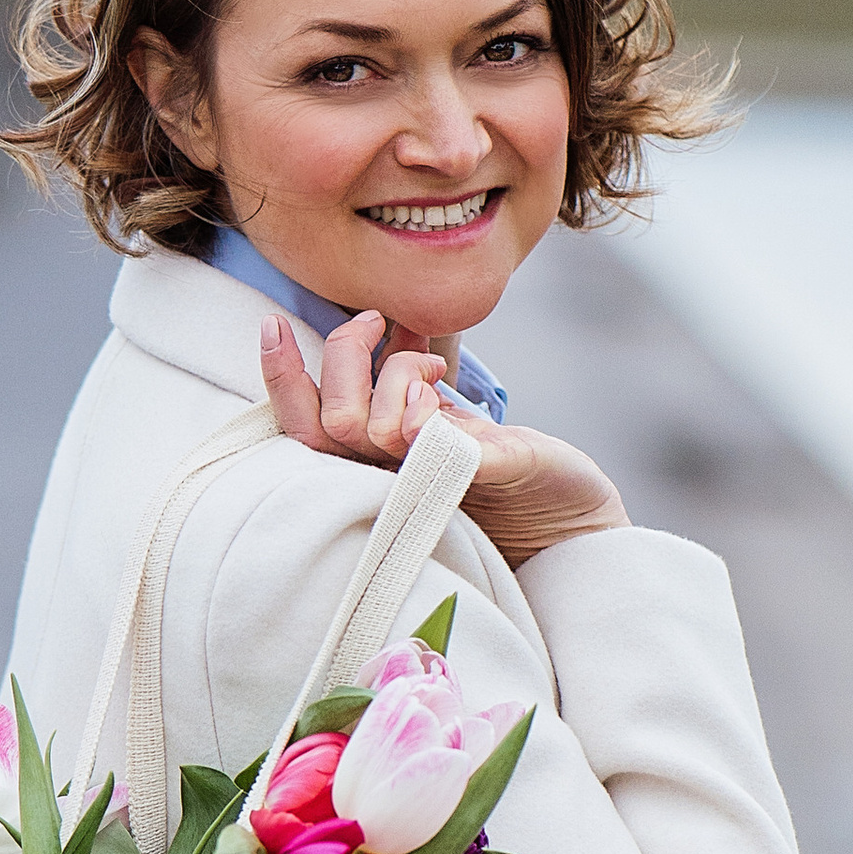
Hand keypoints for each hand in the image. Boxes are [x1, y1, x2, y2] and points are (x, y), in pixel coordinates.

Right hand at [257, 310, 628, 569]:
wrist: (578, 529)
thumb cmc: (518, 478)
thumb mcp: (460, 423)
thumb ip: (418, 386)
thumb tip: (388, 325)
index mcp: (379, 465)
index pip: (305, 428)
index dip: (280, 379)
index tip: (274, 325)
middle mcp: (393, 480)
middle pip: (329, 423)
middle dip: (348, 356)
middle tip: (381, 325)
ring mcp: (430, 483)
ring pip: (369, 426)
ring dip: (397, 373)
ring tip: (434, 365)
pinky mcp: (477, 477)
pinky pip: (431, 442)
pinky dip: (425, 408)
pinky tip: (441, 387)